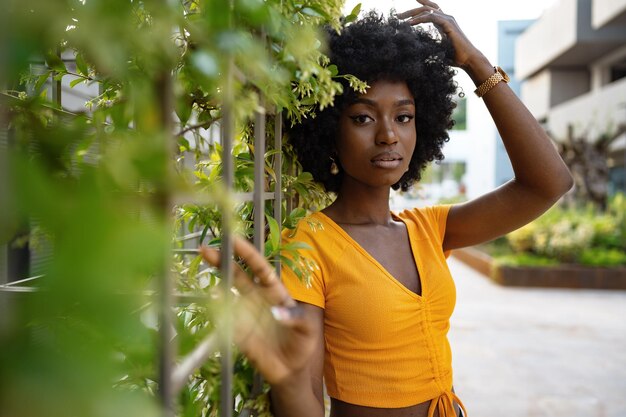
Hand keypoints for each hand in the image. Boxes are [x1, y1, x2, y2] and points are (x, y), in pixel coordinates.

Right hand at [200, 237, 319, 384]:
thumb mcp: (307, 329)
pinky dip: (218, 316)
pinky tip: (215, 311)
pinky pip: (225, 322)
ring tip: (213, 290)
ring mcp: (244, 315)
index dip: (246, 253)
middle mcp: (256, 299)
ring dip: (218, 291)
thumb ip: (296, 319)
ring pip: (227, 297)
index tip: (233, 239)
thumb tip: (277, 312)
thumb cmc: (302, 342)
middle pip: (236, 276)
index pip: (259, 268)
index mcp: (274, 292)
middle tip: (205, 250)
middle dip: (222, 262)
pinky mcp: (237, 334)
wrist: (292, 370)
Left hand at [397, 0, 484, 69]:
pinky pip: (431, 17)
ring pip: (428, 10)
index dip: (421, 4)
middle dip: (411, 11)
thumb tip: (417, 48)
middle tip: (398, 16)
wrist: (467, 60)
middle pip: (426, 8)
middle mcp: (446, 18)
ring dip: (412, 14)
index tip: (409, 5)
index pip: (432, 9)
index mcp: (444, 22)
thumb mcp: (438, 49)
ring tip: (400, 19)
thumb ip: (429, 44)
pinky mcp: (448, 24)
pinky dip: (420, 19)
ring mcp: (448, 20)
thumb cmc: (454, 57)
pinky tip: (410, 23)